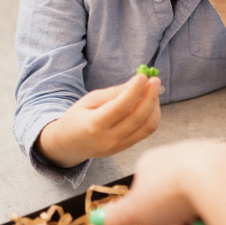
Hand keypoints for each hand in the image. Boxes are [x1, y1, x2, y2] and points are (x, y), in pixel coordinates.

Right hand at [39, 73, 161, 166]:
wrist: (71, 144)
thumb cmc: (79, 118)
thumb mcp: (89, 100)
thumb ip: (113, 93)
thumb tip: (137, 82)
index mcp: (94, 126)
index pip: (120, 108)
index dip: (134, 91)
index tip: (142, 76)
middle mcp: (108, 139)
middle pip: (138, 117)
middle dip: (150, 96)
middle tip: (154, 80)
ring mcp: (120, 146)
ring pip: (148, 125)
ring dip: (154, 105)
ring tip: (150, 91)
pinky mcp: (127, 147)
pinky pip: (147, 130)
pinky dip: (152, 115)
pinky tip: (148, 103)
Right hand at [98, 140, 225, 224]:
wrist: (218, 179)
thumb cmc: (171, 192)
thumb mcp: (134, 211)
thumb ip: (115, 217)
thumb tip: (98, 222)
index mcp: (153, 161)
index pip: (145, 189)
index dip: (148, 214)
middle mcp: (181, 156)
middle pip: (172, 200)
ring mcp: (209, 162)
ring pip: (197, 202)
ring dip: (195, 223)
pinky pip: (220, 200)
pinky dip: (217, 214)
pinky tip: (217, 220)